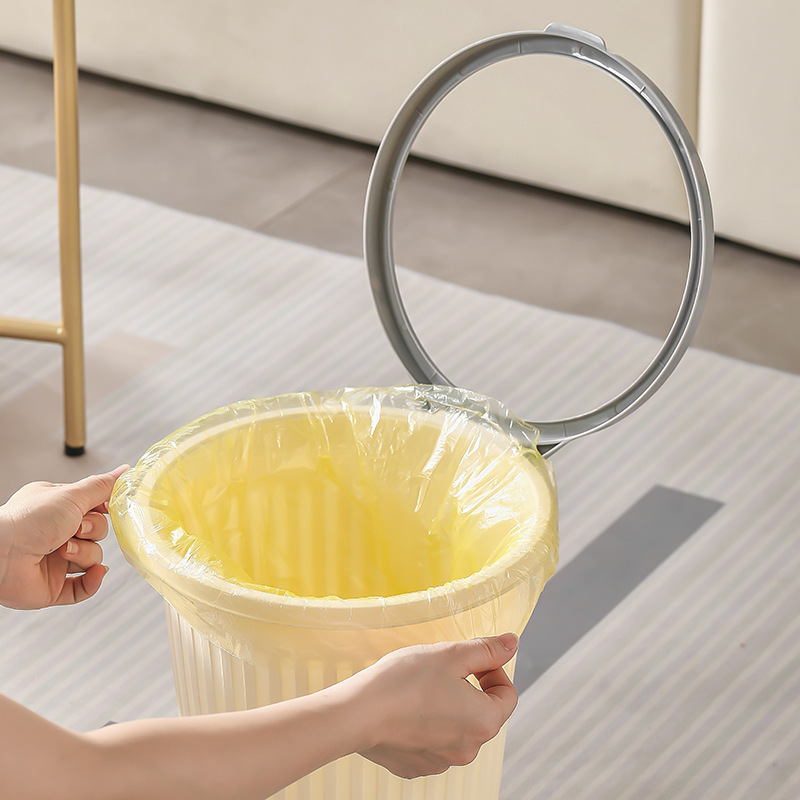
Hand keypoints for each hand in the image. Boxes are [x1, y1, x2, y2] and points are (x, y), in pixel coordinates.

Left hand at [0, 466, 127, 608]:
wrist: (0, 554)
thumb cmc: (27, 520)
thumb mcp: (72, 495)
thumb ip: (101, 486)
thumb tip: (124, 470)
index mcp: (57, 508)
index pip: (93, 508)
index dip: (103, 510)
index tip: (107, 508)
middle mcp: (56, 533)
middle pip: (97, 533)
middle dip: (92, 532)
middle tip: (77, 528)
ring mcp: (55, 561)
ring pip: (92, 559)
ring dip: (84, 554)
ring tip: (63, 551)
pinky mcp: (53, 587)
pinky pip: (84, 588)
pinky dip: (92, 581)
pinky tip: (94, 573)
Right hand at [348, 634, 518, 778]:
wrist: (357, 714)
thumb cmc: (404, 681)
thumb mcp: (450, 654)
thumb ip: (486, 649)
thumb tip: (512, 643)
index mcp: (484, 722)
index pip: (508, 695)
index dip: (493, 671)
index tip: (471, 661)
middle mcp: (468, 750)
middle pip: (482, 712)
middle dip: (468, 689)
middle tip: (440, 670)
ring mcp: (442, 762)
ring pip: (456, 727)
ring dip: (446, 707)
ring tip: (419, 689)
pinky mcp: (417, 766)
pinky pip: (432, 742)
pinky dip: (425, 724)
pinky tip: (405, 709)